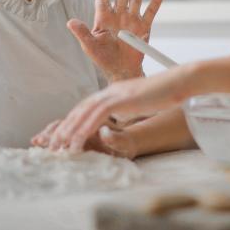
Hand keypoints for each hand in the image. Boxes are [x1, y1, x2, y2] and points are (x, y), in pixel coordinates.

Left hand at [33, 66, 193, 152]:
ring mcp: (115, 93)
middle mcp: (110, 91)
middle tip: (51, 146)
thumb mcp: (141, 102)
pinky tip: (77, 140)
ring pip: (84, 112)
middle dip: (64, 128)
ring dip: (69, 131)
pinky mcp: (121, 98)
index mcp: (113, 92)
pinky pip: (97, 115)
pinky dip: (85, 128)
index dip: (72, 122)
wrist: (178, 81)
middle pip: (80, 109)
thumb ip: (129, 107)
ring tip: (59, 147)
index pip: (86, 107)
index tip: (62, 138)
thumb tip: (123, 117)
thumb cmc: (165, 93)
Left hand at [68, 0, 164, 79]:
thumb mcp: (90, 46)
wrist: (121, 70)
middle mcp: (118, 16)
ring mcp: (131, 20)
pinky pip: (150, 12)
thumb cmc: (103, 59)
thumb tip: (70, 22)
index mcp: (103, 18)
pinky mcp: (143, 28)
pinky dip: (156, 1)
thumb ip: (82, 33)